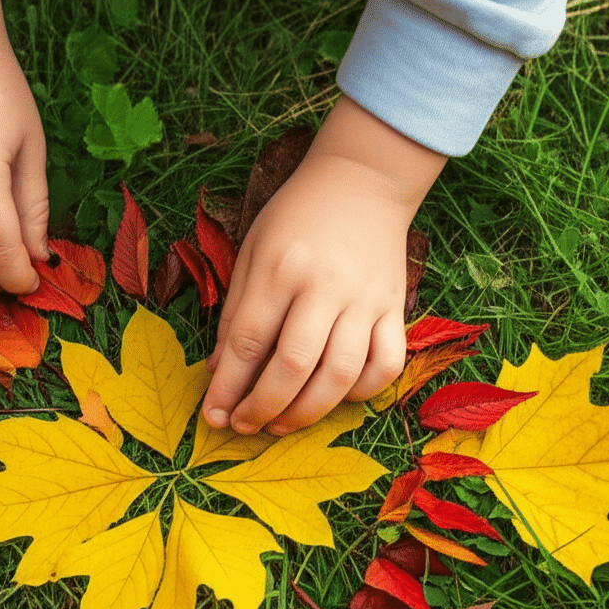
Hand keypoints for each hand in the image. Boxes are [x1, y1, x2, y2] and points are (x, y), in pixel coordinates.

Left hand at [202, 97, 446, 435]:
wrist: (363, 180)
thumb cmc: (297, 217)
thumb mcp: (253, 252)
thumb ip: (235, 313)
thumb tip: (219, 372)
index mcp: (280, 268)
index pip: (247, 342)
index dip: (228, 388)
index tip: (214, 415)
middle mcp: (324, 286)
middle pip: (292, 366)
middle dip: (262, 408)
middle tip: (245, 427)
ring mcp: (365, 299)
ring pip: (340, 375)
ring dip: (307, 412)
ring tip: (281, 425)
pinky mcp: (395, 307)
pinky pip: (386, 365)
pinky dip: (362, 392)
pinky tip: (336, 397)